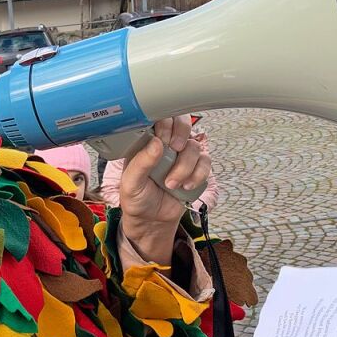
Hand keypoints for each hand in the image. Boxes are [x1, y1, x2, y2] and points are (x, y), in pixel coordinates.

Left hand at [119, 117, 211, 264]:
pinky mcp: (195, 168)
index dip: (165, 122)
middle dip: (181, 135)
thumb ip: (140, 163)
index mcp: (145, 141)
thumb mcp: (130, 184)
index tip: (162, 139)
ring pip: (195, 146)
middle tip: (173, 150)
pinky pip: (206, 162)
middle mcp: (165, 144)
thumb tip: (155, 142)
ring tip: (171, 183)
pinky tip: (185, 185)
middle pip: (183, 123)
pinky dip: (198, 174)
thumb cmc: (136, 199)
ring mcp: (182, 155)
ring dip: (185, 166)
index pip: (159, 116)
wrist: (151, 221)